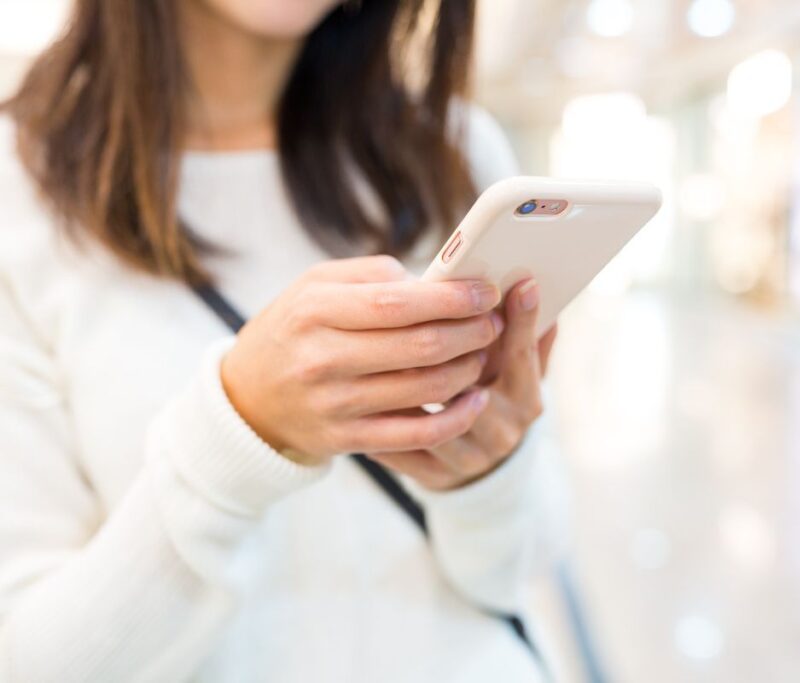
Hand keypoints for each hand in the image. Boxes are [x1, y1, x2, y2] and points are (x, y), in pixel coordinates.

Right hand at [221, 256, 502, 463]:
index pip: (398, 303)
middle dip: (470, 332)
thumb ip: (370, 275)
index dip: (451, 298)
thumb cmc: (294, 330)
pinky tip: (475, 400)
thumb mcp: (313, 286)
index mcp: (316, 311)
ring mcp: (335, 405)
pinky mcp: (347, 440)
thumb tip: (431, 281)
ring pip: (426, 389)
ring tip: (481, 353)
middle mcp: (323, 359)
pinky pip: (416, 435)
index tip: (485, 291)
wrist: (248, 399)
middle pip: (420, 346)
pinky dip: (456, 418)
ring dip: (468, 370)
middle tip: (490, 323)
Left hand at [368, 279, 557, 489]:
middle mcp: (503, 430)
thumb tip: (532, 285)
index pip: (522, 355)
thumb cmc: (496, 400)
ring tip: (378, 361)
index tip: (519, 283)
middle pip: (474, 389)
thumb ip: (524, 335)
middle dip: (445, 355)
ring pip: (435, 422)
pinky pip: (404, 450)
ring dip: (405, 390)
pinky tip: (362, 396)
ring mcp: (469, 458)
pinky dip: (383, 424)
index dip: (521, 320)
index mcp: (526, 398)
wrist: (483, 468)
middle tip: (417, 319)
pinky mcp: (435, 476)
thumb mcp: (516, 371)